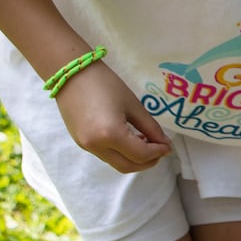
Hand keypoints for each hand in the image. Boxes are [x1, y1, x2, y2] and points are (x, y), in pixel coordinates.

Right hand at [52, 61, 171, 172]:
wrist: (71, 74)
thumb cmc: (105, 84)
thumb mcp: (134, 106)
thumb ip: (151, 128)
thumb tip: (164, 144)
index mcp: (110, 135)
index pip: (141, 154)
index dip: (158, 152)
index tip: (169, 146)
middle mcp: (96, 146)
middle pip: (128, 166)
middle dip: (148, 162)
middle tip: (161, 149)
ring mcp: (86, 146)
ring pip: (117, 163)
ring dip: (134, 159)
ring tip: (146, 142)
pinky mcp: (81, 143)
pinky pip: (106, 155)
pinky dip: (121, 153)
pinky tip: (130, 140)